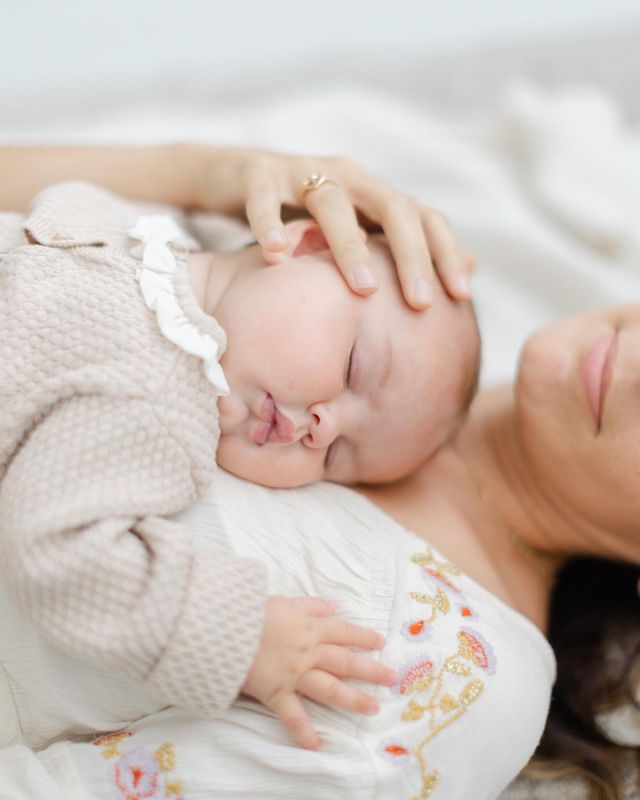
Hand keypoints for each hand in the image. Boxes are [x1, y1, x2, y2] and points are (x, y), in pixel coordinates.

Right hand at [194, 147, 472, 309]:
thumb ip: (404, 248)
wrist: (233, 177)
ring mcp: (301, 171)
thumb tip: (472, 267)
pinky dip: (269, 223)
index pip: (422, 218)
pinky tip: (275, 256)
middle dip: (411, 255)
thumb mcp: (356, 231)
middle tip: (421, 302)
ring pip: (332, 203)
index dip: (446, 253)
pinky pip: (264, 197)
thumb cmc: (300, 217)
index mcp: (372, 194)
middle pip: (391, 208)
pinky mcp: (257, 174)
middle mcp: (346, 178)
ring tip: (363, 289)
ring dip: (350, 246)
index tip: (462, 296)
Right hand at [241, 595, 393, 749]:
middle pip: (346, 661)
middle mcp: (308, 652)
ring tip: (373, 708)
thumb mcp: (285, 600)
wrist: (224, 627)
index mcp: (310, 627)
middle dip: (371, 670)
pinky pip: (293, 715)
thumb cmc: (251, 610)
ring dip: (353, 699)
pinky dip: (303, 732)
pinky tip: (317, 745)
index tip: (381, 642)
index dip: (363, 636)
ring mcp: (295, 674)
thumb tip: (335, 606)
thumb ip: (311, 605)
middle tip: (392, 678)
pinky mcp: (277, 693)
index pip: (344, 631)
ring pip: (330, 689)